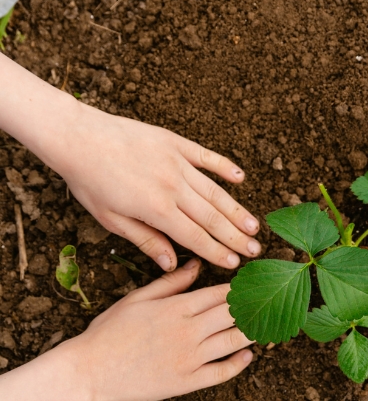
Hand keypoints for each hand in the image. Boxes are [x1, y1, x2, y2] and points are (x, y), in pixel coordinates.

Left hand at [53, 103, 261, 269]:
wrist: (76, 136)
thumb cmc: (89, 181)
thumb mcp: (111, 219)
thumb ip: (146, 240)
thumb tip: (172, 264)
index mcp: (155, 209)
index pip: (195, 236)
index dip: (217, 251)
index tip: (235, 263)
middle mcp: (172, 186)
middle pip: (212, 217)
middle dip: (236, 236)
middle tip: (256, 249)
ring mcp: (176, 162)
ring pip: (214, 191)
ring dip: (237, 209)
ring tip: (254, 225)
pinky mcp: (174, 142)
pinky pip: (206, 157)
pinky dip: (225, 167)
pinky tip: (240, 178)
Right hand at [69, 259, 254, 400]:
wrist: (89, 371)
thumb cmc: (109, 332)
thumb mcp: (137, 299)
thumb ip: (170, 283)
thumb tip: (195, 264)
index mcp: (177, 307)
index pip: (221, 293)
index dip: (243, 289)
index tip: (257, 285)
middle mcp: (189, 330)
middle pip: (234, 314)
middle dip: (255, 307)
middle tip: (270, 303)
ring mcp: (191, 357)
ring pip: (235, 341)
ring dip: (254, 332)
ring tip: (266, 326)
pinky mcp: (188, 381)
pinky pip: (223, 372)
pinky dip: (240, 363)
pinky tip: (248, 355)